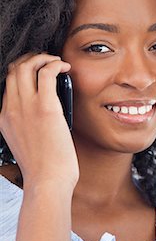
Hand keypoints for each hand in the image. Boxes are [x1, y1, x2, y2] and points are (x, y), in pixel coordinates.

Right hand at [0, 53, 78, 189]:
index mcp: (4, 118)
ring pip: (25, 67)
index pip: (8, 84)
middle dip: (30, 58)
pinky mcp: (45, 108)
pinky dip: (54, 64)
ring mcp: (26, 107)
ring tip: (57, 61)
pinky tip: (64, 66)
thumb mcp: (27, 143)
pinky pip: (46, 74)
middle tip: (47, 60)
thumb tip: (45, 115)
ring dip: (42, 58)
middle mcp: (10, 109)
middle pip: (13, 70)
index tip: (38, 70)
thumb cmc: (45, 168)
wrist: (47, 182)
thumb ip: (29, 125)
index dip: (22, 71)